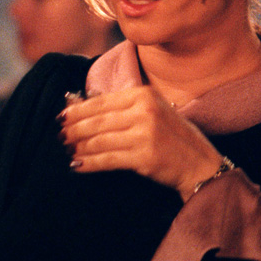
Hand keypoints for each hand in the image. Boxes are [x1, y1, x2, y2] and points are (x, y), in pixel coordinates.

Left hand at [57, 87, 224, 200]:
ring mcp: (145, 133)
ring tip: (67, 150)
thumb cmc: (172, 137)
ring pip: (99, 140)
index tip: (61, 117)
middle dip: (73, 129)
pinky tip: (77, 165)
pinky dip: (89, 163)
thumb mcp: (151, 111)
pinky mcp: (144, 155)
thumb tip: (79, 106)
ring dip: (78, 147)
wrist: (200, 163)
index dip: (77, 110)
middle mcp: (144, 110)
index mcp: (143, 94)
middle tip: (59, 135)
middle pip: (97, 120)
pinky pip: (107, 159)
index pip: (100, 101)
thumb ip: (121, 107)